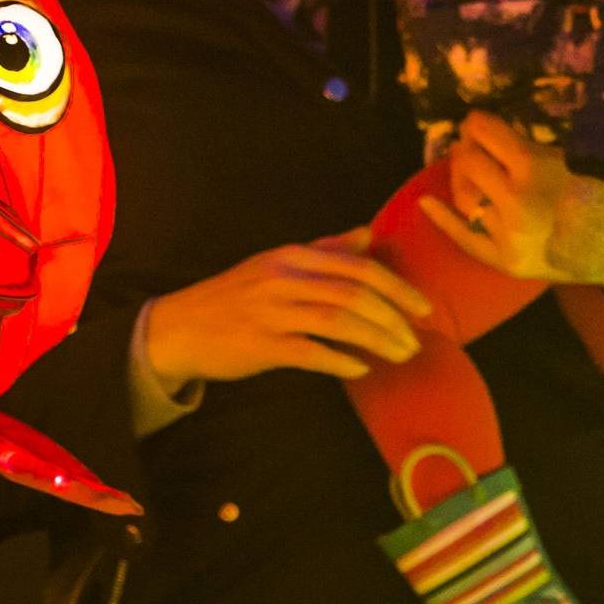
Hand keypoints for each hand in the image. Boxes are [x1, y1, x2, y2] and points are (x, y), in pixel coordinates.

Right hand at [144, 233, 432, 393]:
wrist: (179, 327)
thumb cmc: (234, 297)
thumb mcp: (276, 264)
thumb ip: (324, 250)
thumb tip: (367, 234)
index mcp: (292, 256)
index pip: (357, 266)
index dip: (396, 287)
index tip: (424, 308)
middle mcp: (283, 278)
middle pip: (353, 293)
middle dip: (393, 318)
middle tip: (416, 341)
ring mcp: (271, 312)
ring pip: (338, 321)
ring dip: (377, 340)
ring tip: (400, 356)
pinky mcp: (261, 345)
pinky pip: (311, 352)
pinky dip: (341, 360)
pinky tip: (360, 369)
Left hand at [418, 112, 603, 289]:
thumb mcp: (571, 157)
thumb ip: (529, 148)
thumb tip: (487, 132)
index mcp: (534, 168)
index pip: (485, 133)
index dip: (476, 123)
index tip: (477, 122)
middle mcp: (515, 201)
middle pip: (468, 161)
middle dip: (466, 146)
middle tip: (471, 143)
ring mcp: (508, 234)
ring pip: (464, 196)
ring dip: (459, 176)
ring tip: (465, 166)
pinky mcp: (507, 261)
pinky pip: (466, 239)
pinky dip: (443, 220)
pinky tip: (426, 203)